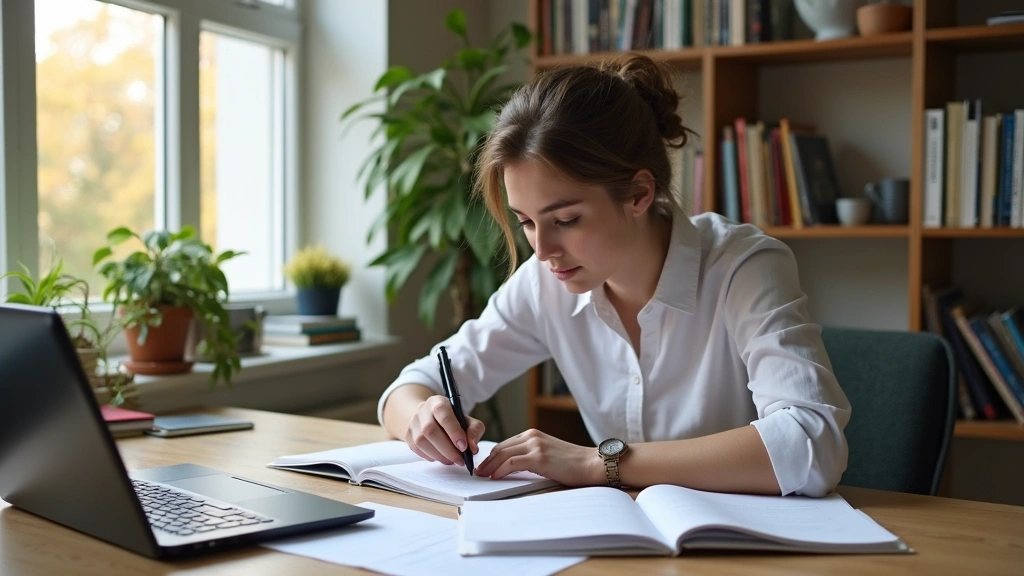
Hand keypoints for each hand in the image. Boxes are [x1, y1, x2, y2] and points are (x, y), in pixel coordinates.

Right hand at [405, 395, 484, 464]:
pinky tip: (440, 457)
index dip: (454, 432)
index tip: (464, 447)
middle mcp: (423, 410)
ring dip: (439, 455)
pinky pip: (416, 449)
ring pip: (421, 441)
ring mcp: (413, 422)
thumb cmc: (454, 421)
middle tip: (460, 460)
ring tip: (451, 460)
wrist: (432, 419)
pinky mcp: (408, 435)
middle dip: (447, 449)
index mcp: (438, 402)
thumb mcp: (469, 421)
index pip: (444, 415)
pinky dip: (430, 457)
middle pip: (430, 430)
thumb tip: (472, 448)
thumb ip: (474, 431)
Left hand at [475, 429, 604, 486]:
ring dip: (490, 466)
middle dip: (487, 461)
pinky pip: (511, 463)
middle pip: (501, 448)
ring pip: (503, 455)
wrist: (592, 464)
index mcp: (533, 434)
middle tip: (478, 472)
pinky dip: (500, 470)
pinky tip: (494, 478)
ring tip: (482, 476)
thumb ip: (531, 456)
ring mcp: (535, 446)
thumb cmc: (573, 464)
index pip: (505, 444)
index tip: (484, 466)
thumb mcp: (548, 455)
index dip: (492, 456)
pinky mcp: (538, 457)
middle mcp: (532, 436)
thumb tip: (512, 467)